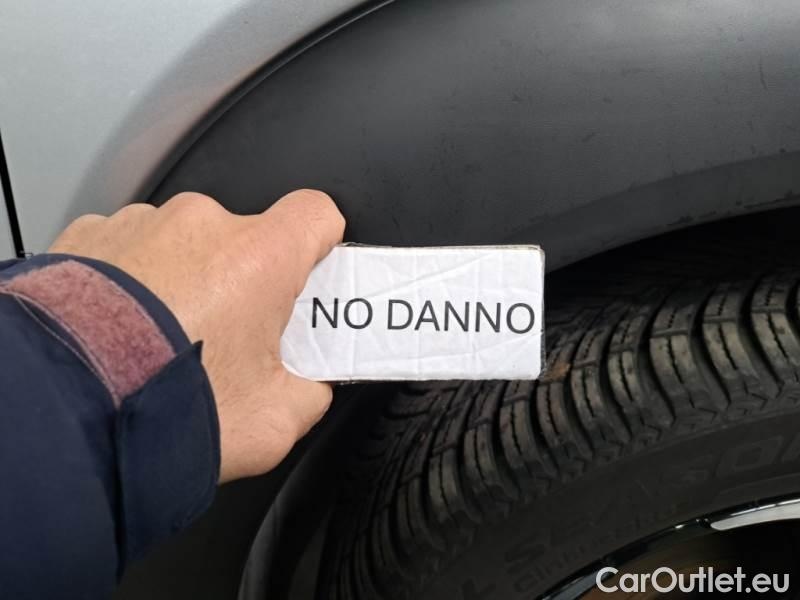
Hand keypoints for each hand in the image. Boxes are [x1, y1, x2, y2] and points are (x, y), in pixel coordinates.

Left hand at [49, 190, 344, 482]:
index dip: (321, 242)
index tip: (313, 273)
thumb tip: (307, 387)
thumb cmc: (162, 406)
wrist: (61, 412)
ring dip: (186, 283)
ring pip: (186, 247)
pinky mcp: (90, 238)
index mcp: (259, 257)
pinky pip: (131, 252)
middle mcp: (201, 227)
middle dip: (244, 285)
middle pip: (246, 240)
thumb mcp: (270, 422)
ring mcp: (142, 226)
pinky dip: (134, 284)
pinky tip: (124, 333)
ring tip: (165, 343)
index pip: (315, 214)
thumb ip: (307, 394)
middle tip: (230, 341)